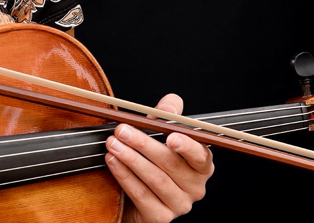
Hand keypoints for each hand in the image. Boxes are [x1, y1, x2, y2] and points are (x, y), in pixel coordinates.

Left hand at [106, 94, 213, 222]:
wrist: (134, 199)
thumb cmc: (151, 163)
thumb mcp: (159, 137)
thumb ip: (167, 119)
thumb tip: (172, 102)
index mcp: (201, 166)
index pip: (201, 155)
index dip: (187, 146)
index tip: (170, 136)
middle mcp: (195, 188)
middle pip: (171, 164)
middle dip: (143, 144)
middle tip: (122, 130)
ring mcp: (179, 205)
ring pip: (155, 179)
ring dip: (131, 159)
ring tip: (112, 144)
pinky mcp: (160, 217)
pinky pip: (141, 194)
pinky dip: (124, 176)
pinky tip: (112, 161)